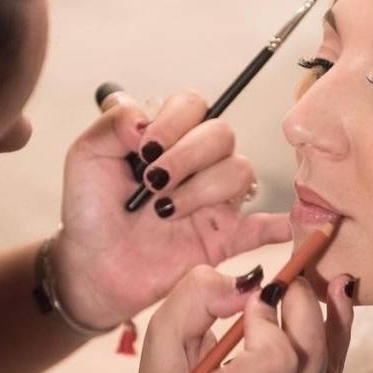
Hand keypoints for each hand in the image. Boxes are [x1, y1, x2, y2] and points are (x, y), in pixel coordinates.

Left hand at [53, 92, 291, 328]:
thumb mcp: (86, 157)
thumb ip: (112, 124)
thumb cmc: (90, 210)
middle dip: (187, 154)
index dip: (174, 120)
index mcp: (169, 136)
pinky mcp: (223, 237)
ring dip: (202, 188)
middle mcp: (198, 162)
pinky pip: (262, 227)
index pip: (194, 106)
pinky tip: (285, 226)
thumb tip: (146, 119)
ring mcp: (214, 199)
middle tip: (153, 181)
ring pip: (239, 171)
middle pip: (222, 134)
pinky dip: (277, 224)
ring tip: (165, 211)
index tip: (143, 147)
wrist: (91, 266)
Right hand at [120, 265, 354, 372]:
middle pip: (310, 353)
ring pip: (330, 360)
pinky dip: (335, 337)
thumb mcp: (164, 335)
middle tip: (285, 280)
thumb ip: (198, 297)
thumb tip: (253, 281)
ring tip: (326, 281)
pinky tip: (333, 306)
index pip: (276, 358)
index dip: (269, 318)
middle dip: (303, 304)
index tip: (252, 299)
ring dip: (327, 315)